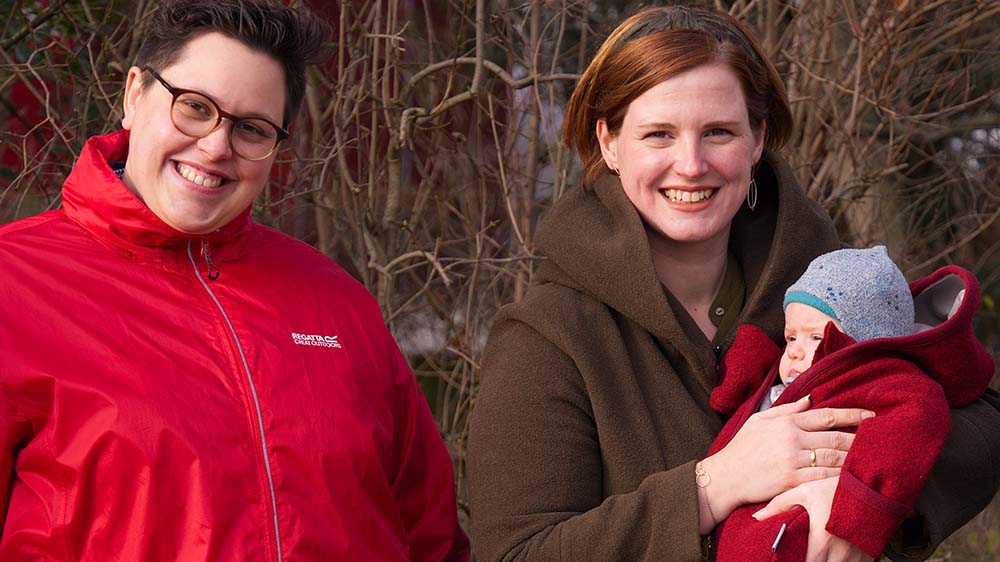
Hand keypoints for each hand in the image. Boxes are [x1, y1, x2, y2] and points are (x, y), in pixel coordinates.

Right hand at [702, 395, 872, 515]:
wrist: (725, 476)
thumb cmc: (740, 448)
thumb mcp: (758, 421)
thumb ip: (786, 410)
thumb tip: (810, 400)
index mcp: (786, 421)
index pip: (826, 415)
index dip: (852, 414)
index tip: (871, 413)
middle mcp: (792, 438)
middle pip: (835, 436)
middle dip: (861, 436)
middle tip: (882, 436)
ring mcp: (793, 460)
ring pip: (833, 456)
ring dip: (854, 456)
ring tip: (873, 456)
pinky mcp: (792, 480)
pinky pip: (823, 477)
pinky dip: (841, 476)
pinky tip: (854, 475)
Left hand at [753, 477, 872, 561]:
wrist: (874, 484)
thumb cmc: (837, 487)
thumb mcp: (805, 491)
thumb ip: (779, 505)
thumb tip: (758, 517)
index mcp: (822, 541)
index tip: (790, 557)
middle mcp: (840, 554)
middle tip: (801, 555)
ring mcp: (856, 556)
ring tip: (818, 553)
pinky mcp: (868, 554)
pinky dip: (842, 561)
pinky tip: (835, 554)